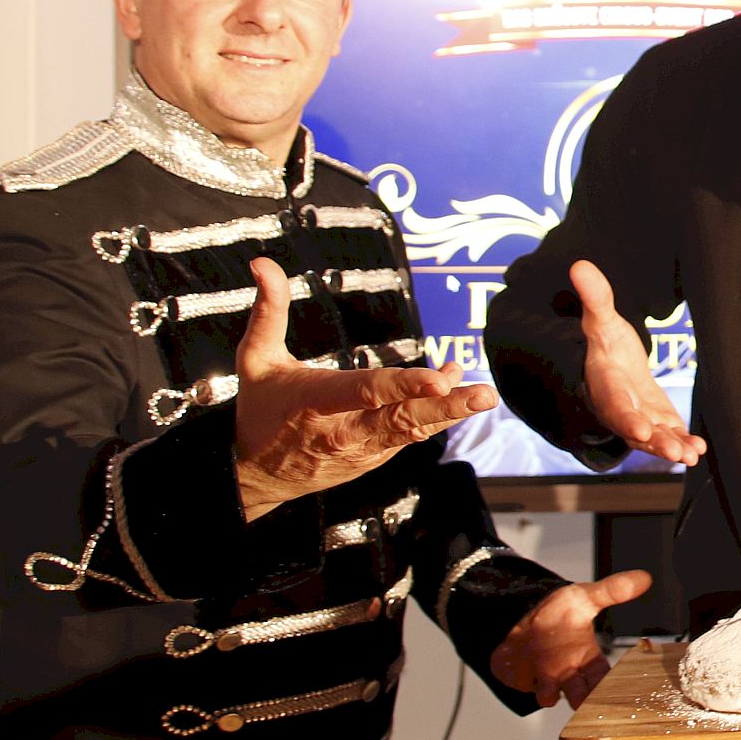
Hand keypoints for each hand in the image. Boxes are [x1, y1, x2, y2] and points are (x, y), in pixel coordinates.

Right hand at [233, 257, 497, 520]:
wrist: (256, 475)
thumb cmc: (260, 409)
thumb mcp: (255, 359)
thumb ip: (268, 311)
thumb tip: (262, 264)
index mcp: (315, 403)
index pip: (365, 392)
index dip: (404, 386)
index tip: (438, 379)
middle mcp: (344, 430)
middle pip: (402, 419)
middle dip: (446, 407)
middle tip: (484, 395)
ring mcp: (363, 448)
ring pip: (413, 430)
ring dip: (451, 412)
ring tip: (485, 395)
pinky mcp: (375, 456)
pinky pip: (410, 434)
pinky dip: (436, 414)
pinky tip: (459, 389)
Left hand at [488, 568, 652, 707]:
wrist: (518, 612)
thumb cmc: (555, 609)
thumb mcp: (585, 597)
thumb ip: (613, 590)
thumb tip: (644, 578)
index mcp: (588, 655)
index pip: (605, 678)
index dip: (610, 686)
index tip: (614, 690)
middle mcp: (572, 671)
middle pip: (585, 696)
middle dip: (586, 700)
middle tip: (586, 698)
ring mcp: (551, 678)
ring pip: (560, 699)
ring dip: (557, 694)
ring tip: (556, 683)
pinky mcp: (530, 681)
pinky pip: (538, 697)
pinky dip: (539, 693)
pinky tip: (536, 678)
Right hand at [572, 260, 705, 465]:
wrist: (613, 365)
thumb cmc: (606, 344)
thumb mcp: (601, 320)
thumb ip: (596, 298)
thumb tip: (580, 265)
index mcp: (606, 384)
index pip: (615, 404)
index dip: (627, 418)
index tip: (641, 429)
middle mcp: (621, 408)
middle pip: (636, 429)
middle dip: (655, 442)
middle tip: (675, 452)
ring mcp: (640, 418)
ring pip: (654, 438)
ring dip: (671, 447)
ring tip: (691, 454)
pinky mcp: (657, 423)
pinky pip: (668, 436)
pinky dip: (683, 443)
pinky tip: (699, 448)